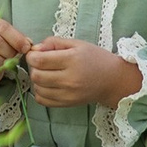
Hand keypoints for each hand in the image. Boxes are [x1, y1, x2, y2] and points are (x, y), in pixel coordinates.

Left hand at [25, 38, 144, 108]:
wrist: (114, 80)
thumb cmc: (96, 59)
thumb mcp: (77, 44)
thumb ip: (54, 42)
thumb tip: (35, 48)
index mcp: (72, 60)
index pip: (39, 60)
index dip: (32, 55)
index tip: (36, 54)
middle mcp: (70, 79)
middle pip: (36, 75)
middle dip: (33, 67)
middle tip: (41, 64)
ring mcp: (68, 94)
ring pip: (38, 88)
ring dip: (37, 80)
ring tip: (46, 74)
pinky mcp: (68, 104)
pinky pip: (43, 101)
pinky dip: (40, 92)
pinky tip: (48, 85)